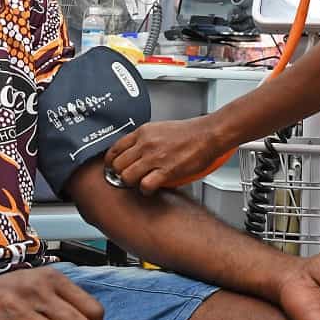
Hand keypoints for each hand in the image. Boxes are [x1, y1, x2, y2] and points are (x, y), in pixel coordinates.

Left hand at [104, 118, 226, 194]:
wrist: (208, 135)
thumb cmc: (190, 132)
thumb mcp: (160, 128)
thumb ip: (145, 139)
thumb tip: (135, 150)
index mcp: (143, 132)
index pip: (115, 148)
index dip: (111, 161)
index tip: (113, 167)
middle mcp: (145, 144)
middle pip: (117, 164)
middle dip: (120, 174)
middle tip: (126, 178)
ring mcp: (155, 157)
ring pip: (127, 176)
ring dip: (131, 183)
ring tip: (138, 183)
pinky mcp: (166, 171)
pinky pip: (144, 185)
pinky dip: (145, 190)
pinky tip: (150, 188)